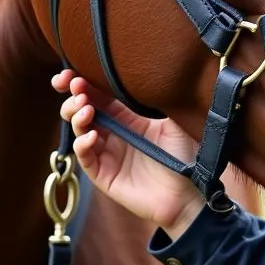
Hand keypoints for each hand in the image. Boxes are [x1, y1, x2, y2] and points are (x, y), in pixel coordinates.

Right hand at [52, 70, 204, 237]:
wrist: (191, 192)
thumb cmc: (186, 157)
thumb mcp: (175, 122)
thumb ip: (161, 99)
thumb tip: (151, 72)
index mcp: (128, 120)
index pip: (99, 97)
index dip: (84, 84)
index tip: (73, 73)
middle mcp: (113, 135)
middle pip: (82, 111)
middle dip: (74, 97)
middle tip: (75, 86)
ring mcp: (107, 155)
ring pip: (79, 132)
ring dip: (76, 117)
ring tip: (86, 108)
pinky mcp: (104, 176)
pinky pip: (85, 158)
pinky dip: (83, 145)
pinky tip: (92, 135)